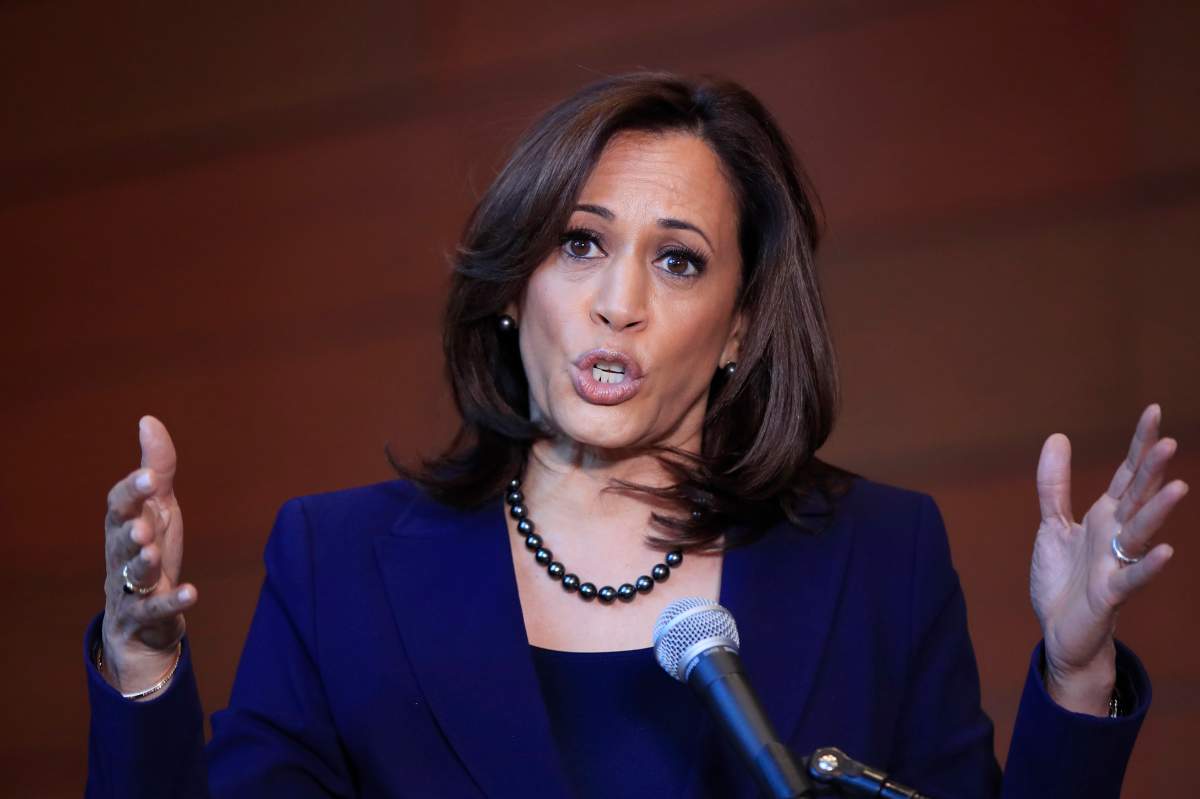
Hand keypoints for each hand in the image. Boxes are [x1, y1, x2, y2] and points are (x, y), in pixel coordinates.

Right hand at [101, 416, 197, 696]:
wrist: (141, 619)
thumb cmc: (149, 550)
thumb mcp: (158, 508)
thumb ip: (157, 468)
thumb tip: (148, 420)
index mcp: (123, 525)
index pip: (119, 505)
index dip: (132, 491)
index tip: (150, 476)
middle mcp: (122, 555)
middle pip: (119, 541)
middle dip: (128, 531)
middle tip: (141, 525)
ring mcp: (131, 587)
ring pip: (132, 575)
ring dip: (141, 564)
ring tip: (152, 552)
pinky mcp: (146, 615)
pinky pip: (157, 609)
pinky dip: (172, 601)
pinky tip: (191, 592)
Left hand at [1030, 404, 1187, 713]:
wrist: (1059, 630)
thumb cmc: (1063, 579)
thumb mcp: (1053, 525)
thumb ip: (1054, 485)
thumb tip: (1058, 436)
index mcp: (1104, 516)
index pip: (1127, 474)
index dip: (1139, 445)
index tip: (1152, 410)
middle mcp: (1116, 535)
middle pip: (1137, 497)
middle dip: (1152, 471)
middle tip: (1169, 441)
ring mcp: (1116, 563)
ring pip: (1140, 532)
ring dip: (1158, 511)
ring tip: (1178, 487)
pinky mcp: (1110, 593)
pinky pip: (1132, 577)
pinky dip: (1148, 565)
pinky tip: (1166, 551)